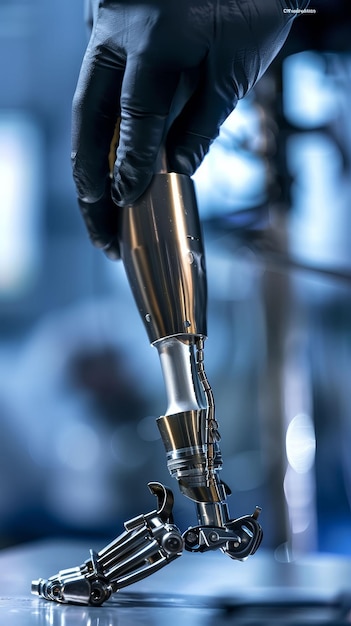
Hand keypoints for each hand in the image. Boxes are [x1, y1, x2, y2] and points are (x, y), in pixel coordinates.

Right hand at [72, 0, 308, 256]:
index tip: (125, 200)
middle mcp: (119, 27)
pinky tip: (108, 153)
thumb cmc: (249, 1)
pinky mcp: (112, 22)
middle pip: (89, 111)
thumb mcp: (235, 66)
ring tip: (95, 197)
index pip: (135, 116)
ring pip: (87, 97)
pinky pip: (99, 80)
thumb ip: (202, 120)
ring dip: (89, 149)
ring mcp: (109, 21)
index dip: (130, 164)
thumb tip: (176, 169)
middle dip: (88, 168)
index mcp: (154, 36)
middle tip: (93, 209)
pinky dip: (102, 122)